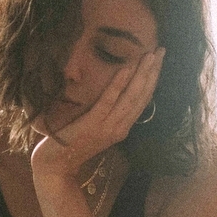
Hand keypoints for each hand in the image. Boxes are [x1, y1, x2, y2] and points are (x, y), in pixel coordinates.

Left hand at [32, 48, 164, 177]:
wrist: (55, 166)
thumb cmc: (71, 145)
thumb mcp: (95, 128)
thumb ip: (106, 114)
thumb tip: (113, 92)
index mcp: (122, 128)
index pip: (143, 101)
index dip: (153, 80)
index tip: (159, 61)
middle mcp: (120, 128)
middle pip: (142, 96)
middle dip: (153, 73)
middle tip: (161, 51)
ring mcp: (108, 127)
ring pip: (130, 97)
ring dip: (142, 74)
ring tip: (150, 55)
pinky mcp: (93, 124)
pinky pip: (108, 100)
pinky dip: (119, 84)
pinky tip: (126, 68)